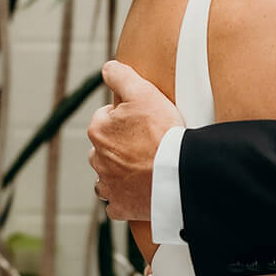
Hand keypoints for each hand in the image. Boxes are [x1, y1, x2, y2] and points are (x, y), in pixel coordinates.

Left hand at [87, 60, 183, 221]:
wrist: (179, 173)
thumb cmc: (162, 132)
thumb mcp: (143, 92)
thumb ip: (121, 75)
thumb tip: (107, 68)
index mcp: (98, 130)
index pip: (106, 117)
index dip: (127, 117)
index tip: (145, 121)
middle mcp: (97, 159)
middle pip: (105, 147)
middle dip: (120, 145)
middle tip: (148, 143)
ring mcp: (108, 186)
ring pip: (107, 175)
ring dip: (119, 172)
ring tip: (144, 167)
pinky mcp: (121, 207)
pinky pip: (117, 203)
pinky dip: (125, 198)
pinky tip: (140, 192)